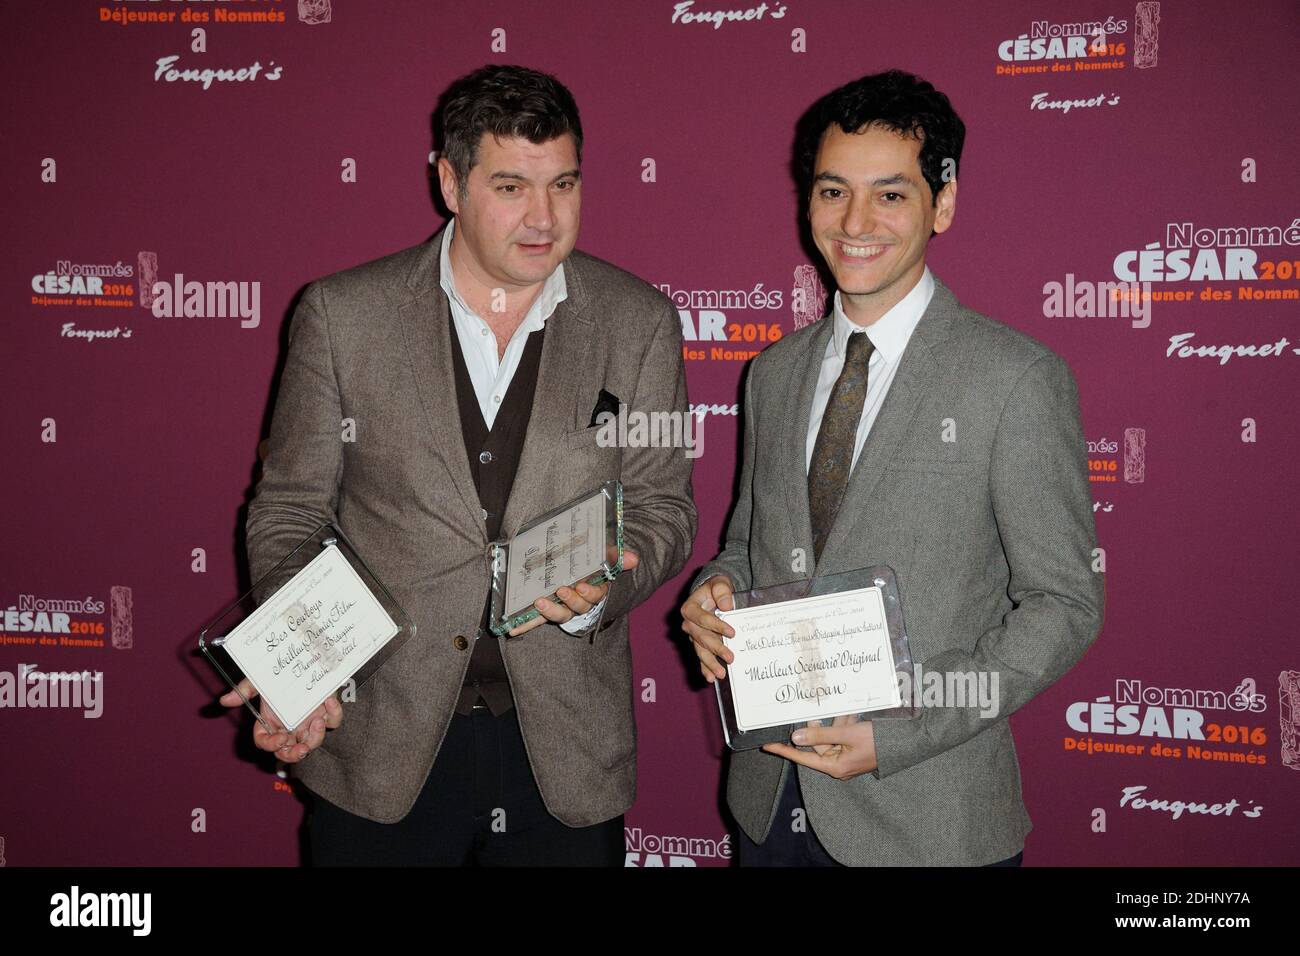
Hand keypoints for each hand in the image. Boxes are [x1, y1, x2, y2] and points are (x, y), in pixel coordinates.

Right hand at [219, 677, 342, 762]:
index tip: (282, 738)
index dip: (272, 745)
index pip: (265, 743)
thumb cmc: (279, 677)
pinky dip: (334, 714)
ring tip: (317, 721)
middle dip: (295, 755)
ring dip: (316, 737)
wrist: (303, 662)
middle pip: (289, 753)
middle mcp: (289, 727)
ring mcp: (308, 723)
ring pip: (313, 743)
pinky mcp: (326, 714)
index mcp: (270, 723)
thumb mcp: (260, 681)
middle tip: (302, 748)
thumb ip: (244, 691)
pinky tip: (330, 702)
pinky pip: (334, 722)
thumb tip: (224, 701)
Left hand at [507, 550, 639, 635]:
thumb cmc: (591, 565)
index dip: (590, 592)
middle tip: (562, 591)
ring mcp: (563, 608)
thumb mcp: (603, 558)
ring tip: (540, 603)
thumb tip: (634, 558)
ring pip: (560, 615)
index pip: (596, 594)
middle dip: (570, 601)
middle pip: (578, 607)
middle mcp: (580, 603)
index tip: (582, 585)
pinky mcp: (547, 611)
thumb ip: (615, 557)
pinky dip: (526, 625)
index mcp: (595, 590)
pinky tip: (513, 629)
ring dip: (550, 611)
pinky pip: (537, 620)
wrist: (580, 573)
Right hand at [680, 575, 735, 682]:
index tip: (732, 633)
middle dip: (716, 649)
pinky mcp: (700, 644)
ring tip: (720, 674)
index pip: (702, 619)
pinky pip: (701, 657)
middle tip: (731, 658)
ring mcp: (694, 636)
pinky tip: (711, 678)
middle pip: (701, 638)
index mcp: (690, 608)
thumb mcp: (719, 583)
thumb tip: (726, 606)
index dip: (716, 626)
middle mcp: (689, 624)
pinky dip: (705, 668)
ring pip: (700, 651)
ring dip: (710, 663)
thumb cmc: (716, 588)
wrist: (712, 595)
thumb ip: (722, 591)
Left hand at [762, 716, 877, 778]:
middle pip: (818, 743)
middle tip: (823, 711)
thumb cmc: (877, 742)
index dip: (784, 750)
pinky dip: (845, 725)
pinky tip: (853, 715)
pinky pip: (842, 736)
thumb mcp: (847, 734)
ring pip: (831, 736)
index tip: (767, 745)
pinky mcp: (853, 750)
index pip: (802, 757)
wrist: (905, 743)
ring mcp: (846, 757)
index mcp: (834, 766)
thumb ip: (821, 735)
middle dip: (822, 726)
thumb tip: (796, 737)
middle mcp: (838, 764)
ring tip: (848, 715)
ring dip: (837, 723)